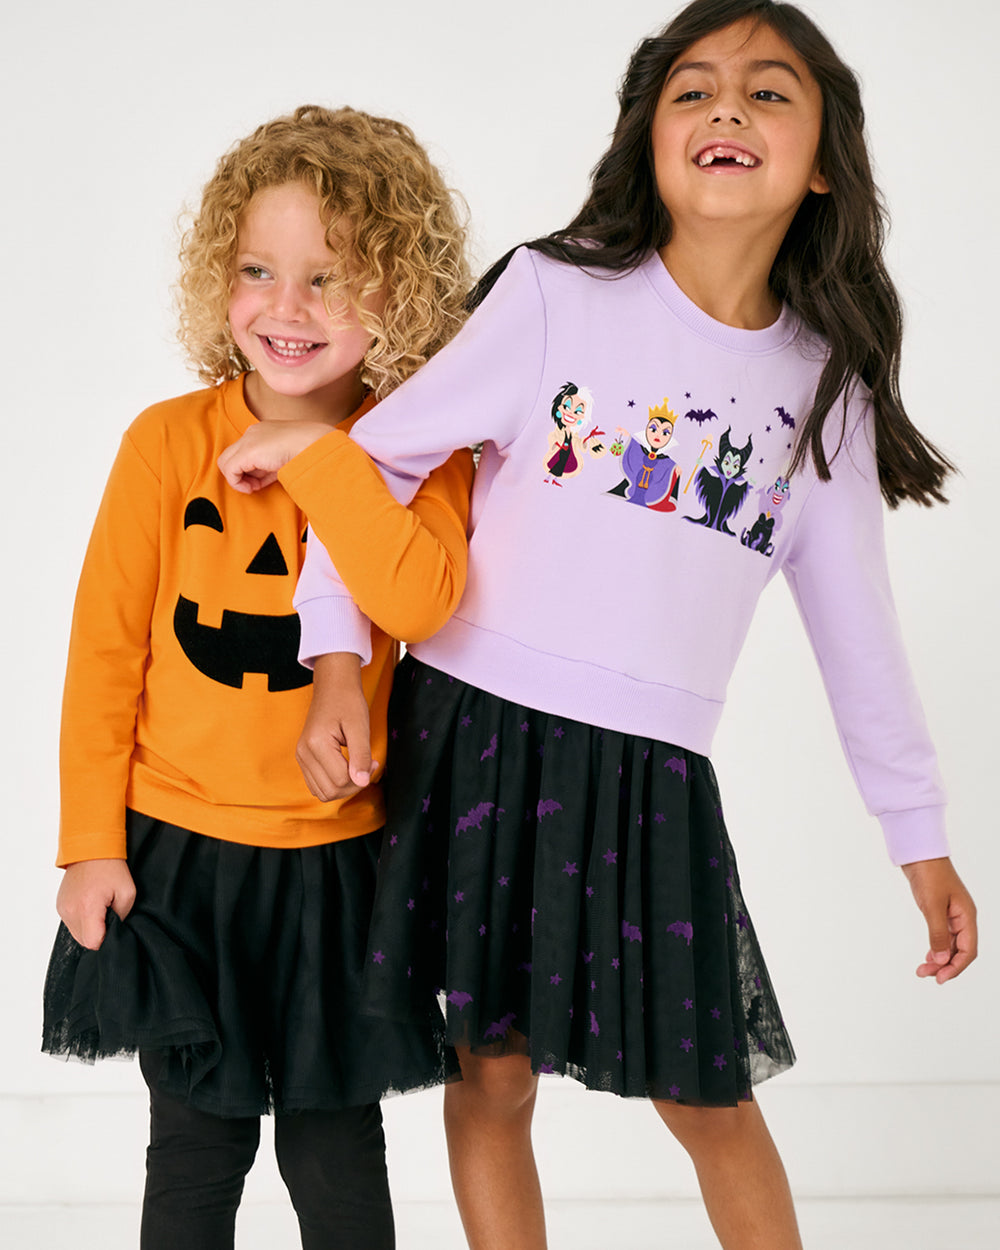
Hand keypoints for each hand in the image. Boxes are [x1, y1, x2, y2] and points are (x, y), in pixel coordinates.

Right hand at [56, 858, 135, 949]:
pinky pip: (71, 923)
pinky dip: (82, 920)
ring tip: (99, 908)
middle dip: (98, 933)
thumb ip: (122, 917)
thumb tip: (116, 931)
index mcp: (87, 908)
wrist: (91, 848)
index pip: (93, 942)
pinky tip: (90, 905)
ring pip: (77, 934)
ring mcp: (62, 909)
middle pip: (84, 941)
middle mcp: (70, 911)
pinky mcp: (60, 906)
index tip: (113, 927)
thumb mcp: (127, 893)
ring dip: (89, 927)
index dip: (106, 939)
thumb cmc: (111, 868)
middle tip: (108, 915)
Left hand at [217, 420, 332, 493]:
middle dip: (243, 474)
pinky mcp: (247, 451)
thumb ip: (273, 466)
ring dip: (238, 479)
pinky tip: (251, 488)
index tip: (266, 480)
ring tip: (254, 488)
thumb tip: (261, 481)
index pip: (250, 452)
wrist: (315, 445)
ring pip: (226, 461)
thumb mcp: (288, 458)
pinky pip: (229, 470)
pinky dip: (236, 483)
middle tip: (257, 486)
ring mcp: (249, 440)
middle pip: (235, 456)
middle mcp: (254, 432)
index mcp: (266, 431)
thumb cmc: (310, 452)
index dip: (254, 470)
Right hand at [296, 652, 378, 800]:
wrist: (333, 688)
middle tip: (368, 765)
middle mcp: (303, 753)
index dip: (362, 777)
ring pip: (323, 793)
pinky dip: (334, 784)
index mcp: (316, 744)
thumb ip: (361, 755)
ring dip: (344, 787)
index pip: (341, 781)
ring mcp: (301, 757)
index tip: (374, 761)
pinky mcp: (304, 759)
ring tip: (358, 767)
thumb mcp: (360, 727)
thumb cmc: (348, 702)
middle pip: (331, 791)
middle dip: (354, 785)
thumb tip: (363, 782)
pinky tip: (347, 769)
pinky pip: (317, 785)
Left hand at [901, 857, 976, 983]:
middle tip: (925, 974)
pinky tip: (929, 955)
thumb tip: (942, 960)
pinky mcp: (940, 910)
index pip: (968, 950)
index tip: (940, 979)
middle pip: (960, 950)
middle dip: (945, 965)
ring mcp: (952, 914)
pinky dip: (937, 947)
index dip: (956, 967)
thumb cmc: (929, 875)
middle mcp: (962, 917)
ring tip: (923, 969)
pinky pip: (943, 935)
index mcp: (967, 916)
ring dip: (939, 958)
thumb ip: (938, 934)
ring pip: (950, 944)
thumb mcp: (932, 906)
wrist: (919, 853)